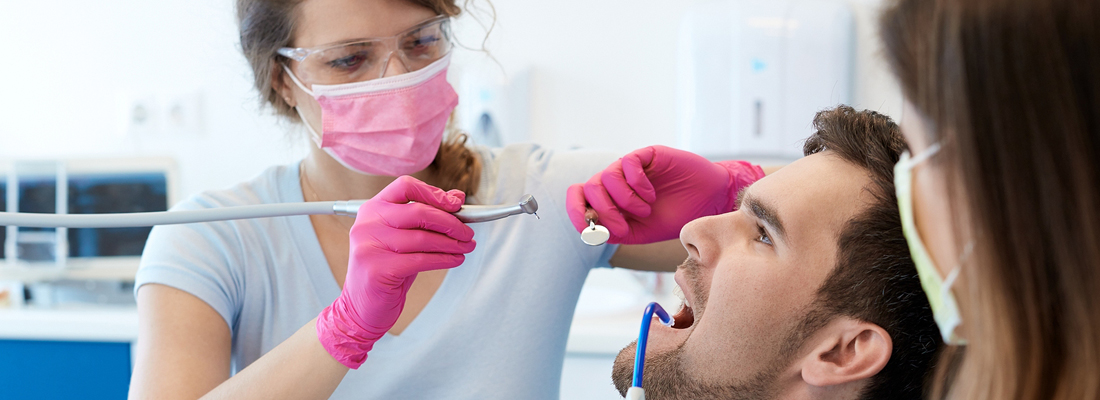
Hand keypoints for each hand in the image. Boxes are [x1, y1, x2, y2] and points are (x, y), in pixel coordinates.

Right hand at [317, 175, 475, 368]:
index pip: (405, 186)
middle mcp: (367, 224)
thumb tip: (457, 198)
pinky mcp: (378, 269)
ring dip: (452, 243)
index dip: (434, 193)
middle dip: (450, 222)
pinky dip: (444, 259)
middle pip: (418, 211)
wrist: (361, 307)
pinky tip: (455, 260)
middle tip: (467, 232)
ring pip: (423, 237)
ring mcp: (370, 246)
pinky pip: (421, 260)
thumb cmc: (385, 270)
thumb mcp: (404, 238)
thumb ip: (426, 217)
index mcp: (372, 209)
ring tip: (466, 247)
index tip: (455, 204)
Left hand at [567, 145, 763, 243]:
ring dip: (624, 200)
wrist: (707, 203)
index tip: (589, 227)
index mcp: (610, 200)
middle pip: (590, 187)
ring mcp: (631, 168)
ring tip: (646, 209)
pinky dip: (636, 184)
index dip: (576, 211)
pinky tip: (650, 195)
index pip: (578, 196)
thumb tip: (589, 228)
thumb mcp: (640, 233)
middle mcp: (617, 182)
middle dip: (604, 211)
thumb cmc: (673, 217)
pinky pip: (628, 163)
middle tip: (625, 225)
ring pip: (606, 176)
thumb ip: (614, 231)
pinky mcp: (647, 155)